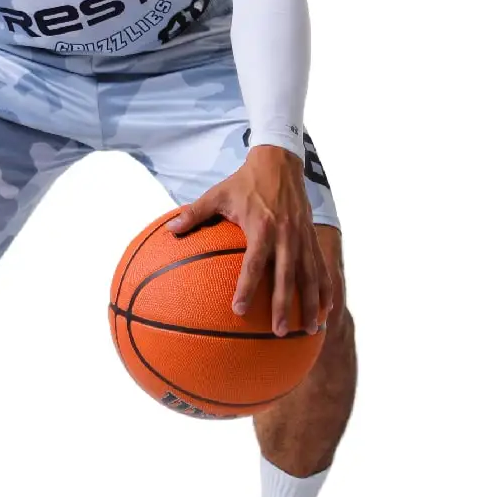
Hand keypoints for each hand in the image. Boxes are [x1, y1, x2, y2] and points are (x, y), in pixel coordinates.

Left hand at [172, 145, 340, 333]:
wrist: (280, 164)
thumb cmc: (244, 182)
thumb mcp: (216, 194)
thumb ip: (194, 213)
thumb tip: (170, 229)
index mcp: (262, 227)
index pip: (254, 264)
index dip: (246, 288)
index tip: (238, 310)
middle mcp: (287, 236)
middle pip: (286, 278)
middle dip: (283, 306)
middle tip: (278, 332)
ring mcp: (302, 238)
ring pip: (310, 277)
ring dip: (311, 305)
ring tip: (310, 330)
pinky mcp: (312, 238)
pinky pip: (322, 268)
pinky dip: (325, 290)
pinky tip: (327, 310)